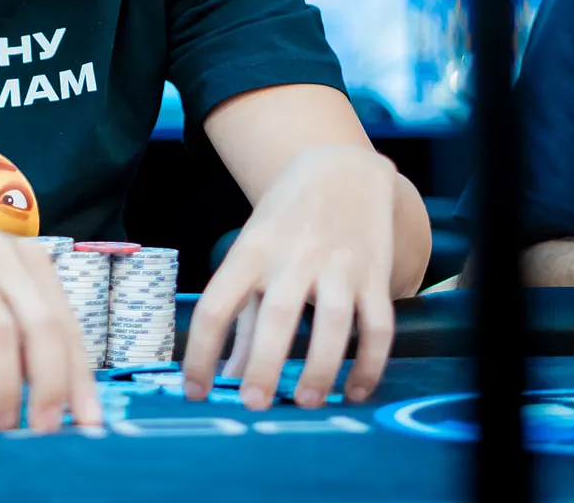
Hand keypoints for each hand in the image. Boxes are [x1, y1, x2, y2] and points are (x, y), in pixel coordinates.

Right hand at [0, 179, 101, 430]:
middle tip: (47, 431)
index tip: (89, 422)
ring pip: (2, 338)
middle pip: (43, 329)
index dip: (80, 378)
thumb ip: (16, 317)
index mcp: (26, 258)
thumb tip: (46, 389)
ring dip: (8, 391)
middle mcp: (0, 259)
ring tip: (3, 427)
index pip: (66, 324)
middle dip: (52, 388)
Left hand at [181, 144, 397, 410]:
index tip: (194, 390)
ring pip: (332, 323)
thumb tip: (229, 373)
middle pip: (276, 317)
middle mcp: (293, 257)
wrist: (343, 169)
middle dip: (265, 366)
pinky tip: (356, 391)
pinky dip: (370, 363)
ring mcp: (338, 265)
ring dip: (321, 368)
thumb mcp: (254, 252)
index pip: (216, 306)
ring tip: (307, 402)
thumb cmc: (287, 218)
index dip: (201, 352)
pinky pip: (378, 326)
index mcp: (251, 251)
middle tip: (254, 404)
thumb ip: (244, 317)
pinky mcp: (375, 274)